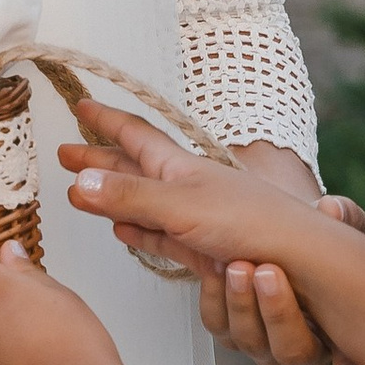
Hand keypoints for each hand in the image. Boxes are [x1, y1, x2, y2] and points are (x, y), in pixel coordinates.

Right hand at [61, 106, 364, 364]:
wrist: (299, 259)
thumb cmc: (249, 224)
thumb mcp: (181, 206)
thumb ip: (131, 197)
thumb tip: (78, 184)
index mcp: (181, 167)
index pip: (135, 135)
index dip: (106, 121)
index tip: (80, 104)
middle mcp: (187, 187)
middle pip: (133, 168)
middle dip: (99, 160)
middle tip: (65, 153)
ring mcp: (196, 218)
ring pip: (144, 202)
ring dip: (114, 196)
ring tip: (83, 191)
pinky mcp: (205, 251)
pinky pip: (160, 235)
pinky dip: (138, 230)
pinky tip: (124, 230)